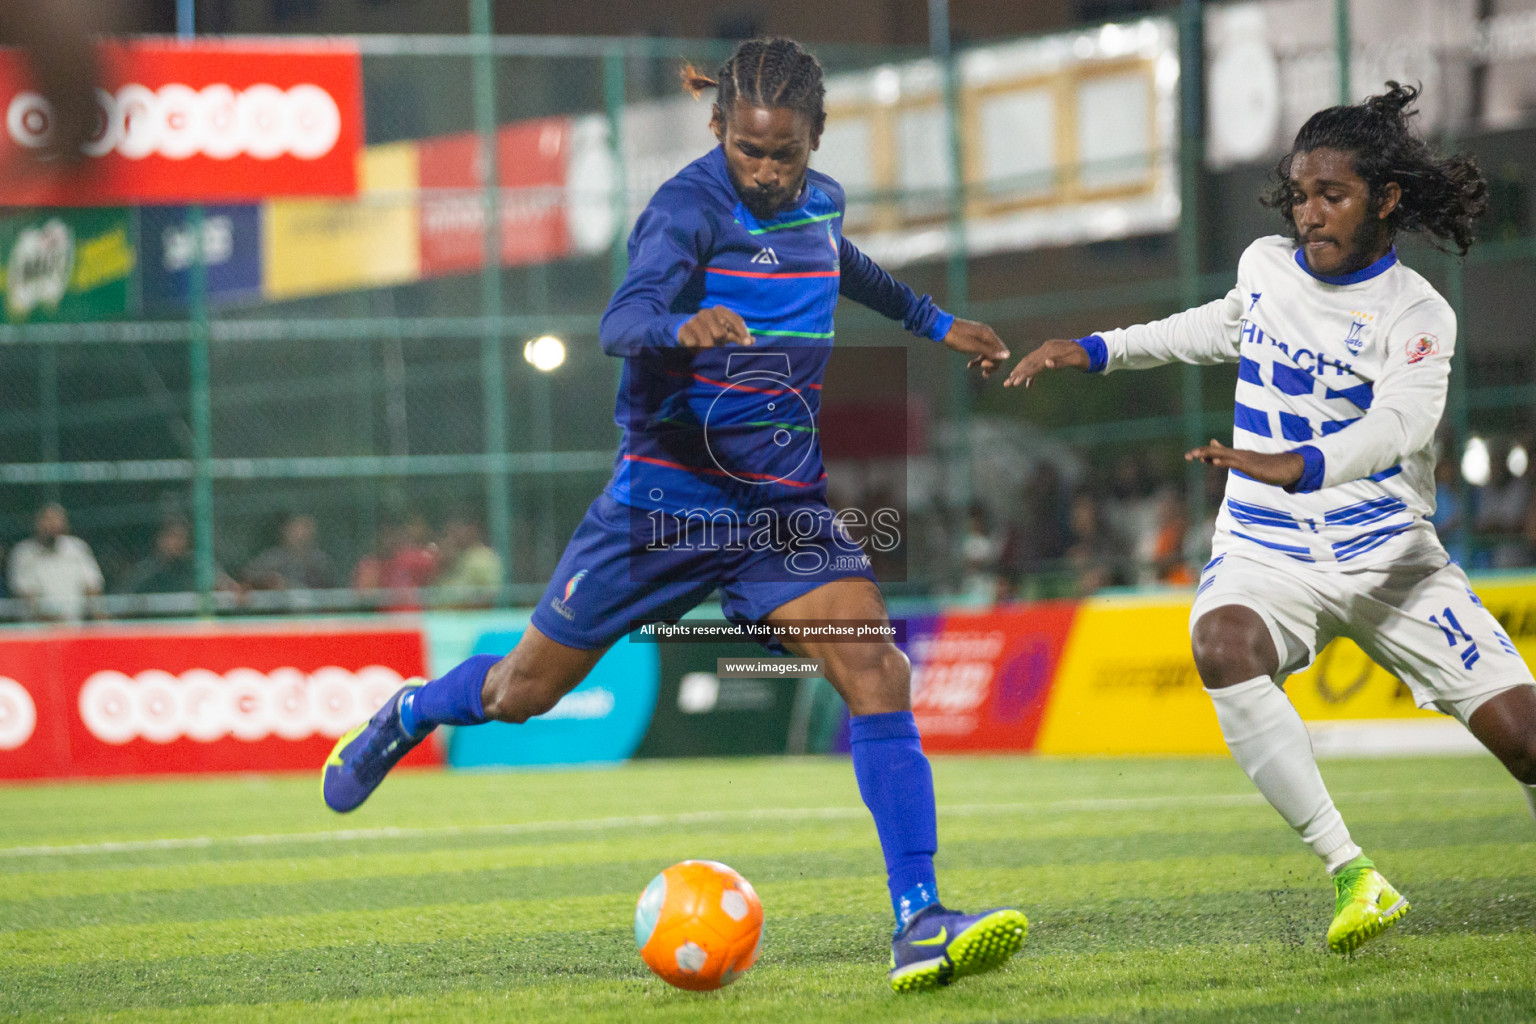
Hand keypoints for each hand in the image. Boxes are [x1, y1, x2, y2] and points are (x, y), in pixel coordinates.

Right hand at [677, 306, 753, 348]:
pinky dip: (697, 350)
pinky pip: (693, 344)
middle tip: (718, 344)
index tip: (748, 344)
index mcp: (720, 310)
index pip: (735, 319)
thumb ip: (739, 336)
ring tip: (707, 348)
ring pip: (707, 342)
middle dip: (721, 342)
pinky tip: (697, 349)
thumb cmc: (712, 330)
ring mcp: (694, 320)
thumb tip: (752, 341)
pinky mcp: (683, 329)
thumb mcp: (727, 332)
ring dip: (709, 349)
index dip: (742, 332)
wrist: (687, 329)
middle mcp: (707, 312)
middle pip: (720, 333)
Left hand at [941, 318, 1009, 376]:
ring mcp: (980, 336)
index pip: (1001, 350)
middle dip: (992, 363)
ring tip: (982, 374)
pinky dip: (978, 359)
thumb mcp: (973, 346)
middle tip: (984, 373)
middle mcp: (987, 334)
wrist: (941, 328)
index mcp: (988, 335)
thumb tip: (1008, 356)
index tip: (985, 368)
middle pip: (996, 352)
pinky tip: (970, 366)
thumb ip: (990, 351)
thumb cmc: (957, 338)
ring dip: (985, 363)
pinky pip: (980, 350)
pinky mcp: (973, 339)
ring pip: (988, 352)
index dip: (997, 361)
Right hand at [1003, 339, 1089, 387]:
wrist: (1092, 349)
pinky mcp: (1049, 353)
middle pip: (1028, 362)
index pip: (1034, 364)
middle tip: (1006, 385)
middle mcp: (1046, 348)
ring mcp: (1047, 350)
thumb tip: (1047, 363)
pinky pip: (1036, 363)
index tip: (1015, 383)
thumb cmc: (1085, 357)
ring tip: (1011, 383)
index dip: (1024, 374)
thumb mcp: (1076, 361)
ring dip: (1020, 373)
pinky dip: (1031, 373)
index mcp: (1051, 350)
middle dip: (1017, 374)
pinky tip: (1028, 384)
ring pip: (1030, 362)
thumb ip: (1061, 362)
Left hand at [1185, 439, 1303, 486]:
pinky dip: (1224, 461)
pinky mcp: (1251, 466)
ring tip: (1195, 455)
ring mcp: (1245, 459)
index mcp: (1239, 456)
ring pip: (1223, 455)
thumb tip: (1235, 463)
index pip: (1218, 453)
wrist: (1288, 467)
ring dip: (1209, 455)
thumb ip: (1245, 465)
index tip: (1191, 455)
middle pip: (1217, 452)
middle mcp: (1240, 455)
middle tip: (1187, 455)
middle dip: (1202, 453)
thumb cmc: (1269, 467)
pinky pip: (1235, 463)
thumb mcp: (1252, 466)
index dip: (1205, 453)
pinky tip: (1215, 461)